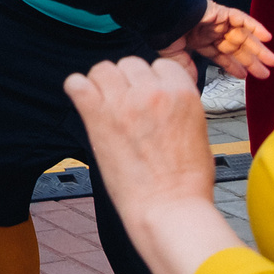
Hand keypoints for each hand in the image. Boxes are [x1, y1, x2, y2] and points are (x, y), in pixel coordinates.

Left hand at [62, 55, 238, 273]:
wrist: (169, 210)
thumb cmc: (186, 181)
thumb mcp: (197, 131)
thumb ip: (176, 105)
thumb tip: (160, 94)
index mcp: (183, 92)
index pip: (160, 64)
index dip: (152, 81)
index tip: (147, 98)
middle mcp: (153, 90)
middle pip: (130, 64)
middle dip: (127, 83)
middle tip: (125, 108)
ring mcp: (124, 102)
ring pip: (103, 69)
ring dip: (102, 84)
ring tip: (105, 107)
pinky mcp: (98, 117)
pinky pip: (76, 84)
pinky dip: (77, 90)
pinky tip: (84, 103)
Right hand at [168, 0, 273, 78]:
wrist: (160, 14)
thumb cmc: (162, 32)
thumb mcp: (174, 57)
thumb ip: (186, 69)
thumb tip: (192, 83)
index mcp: (199, 40)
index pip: (221, 55)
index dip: (233, 66)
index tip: (245, 77)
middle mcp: (210, 30)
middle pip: (236, 47)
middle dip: (251, 61)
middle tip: (265, 74)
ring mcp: (217, 21)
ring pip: (242, 35)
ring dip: (258, 48)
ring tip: (273, 61)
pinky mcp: (221, 11)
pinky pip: (242, 19)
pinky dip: (255, 27)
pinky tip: (267, 37)